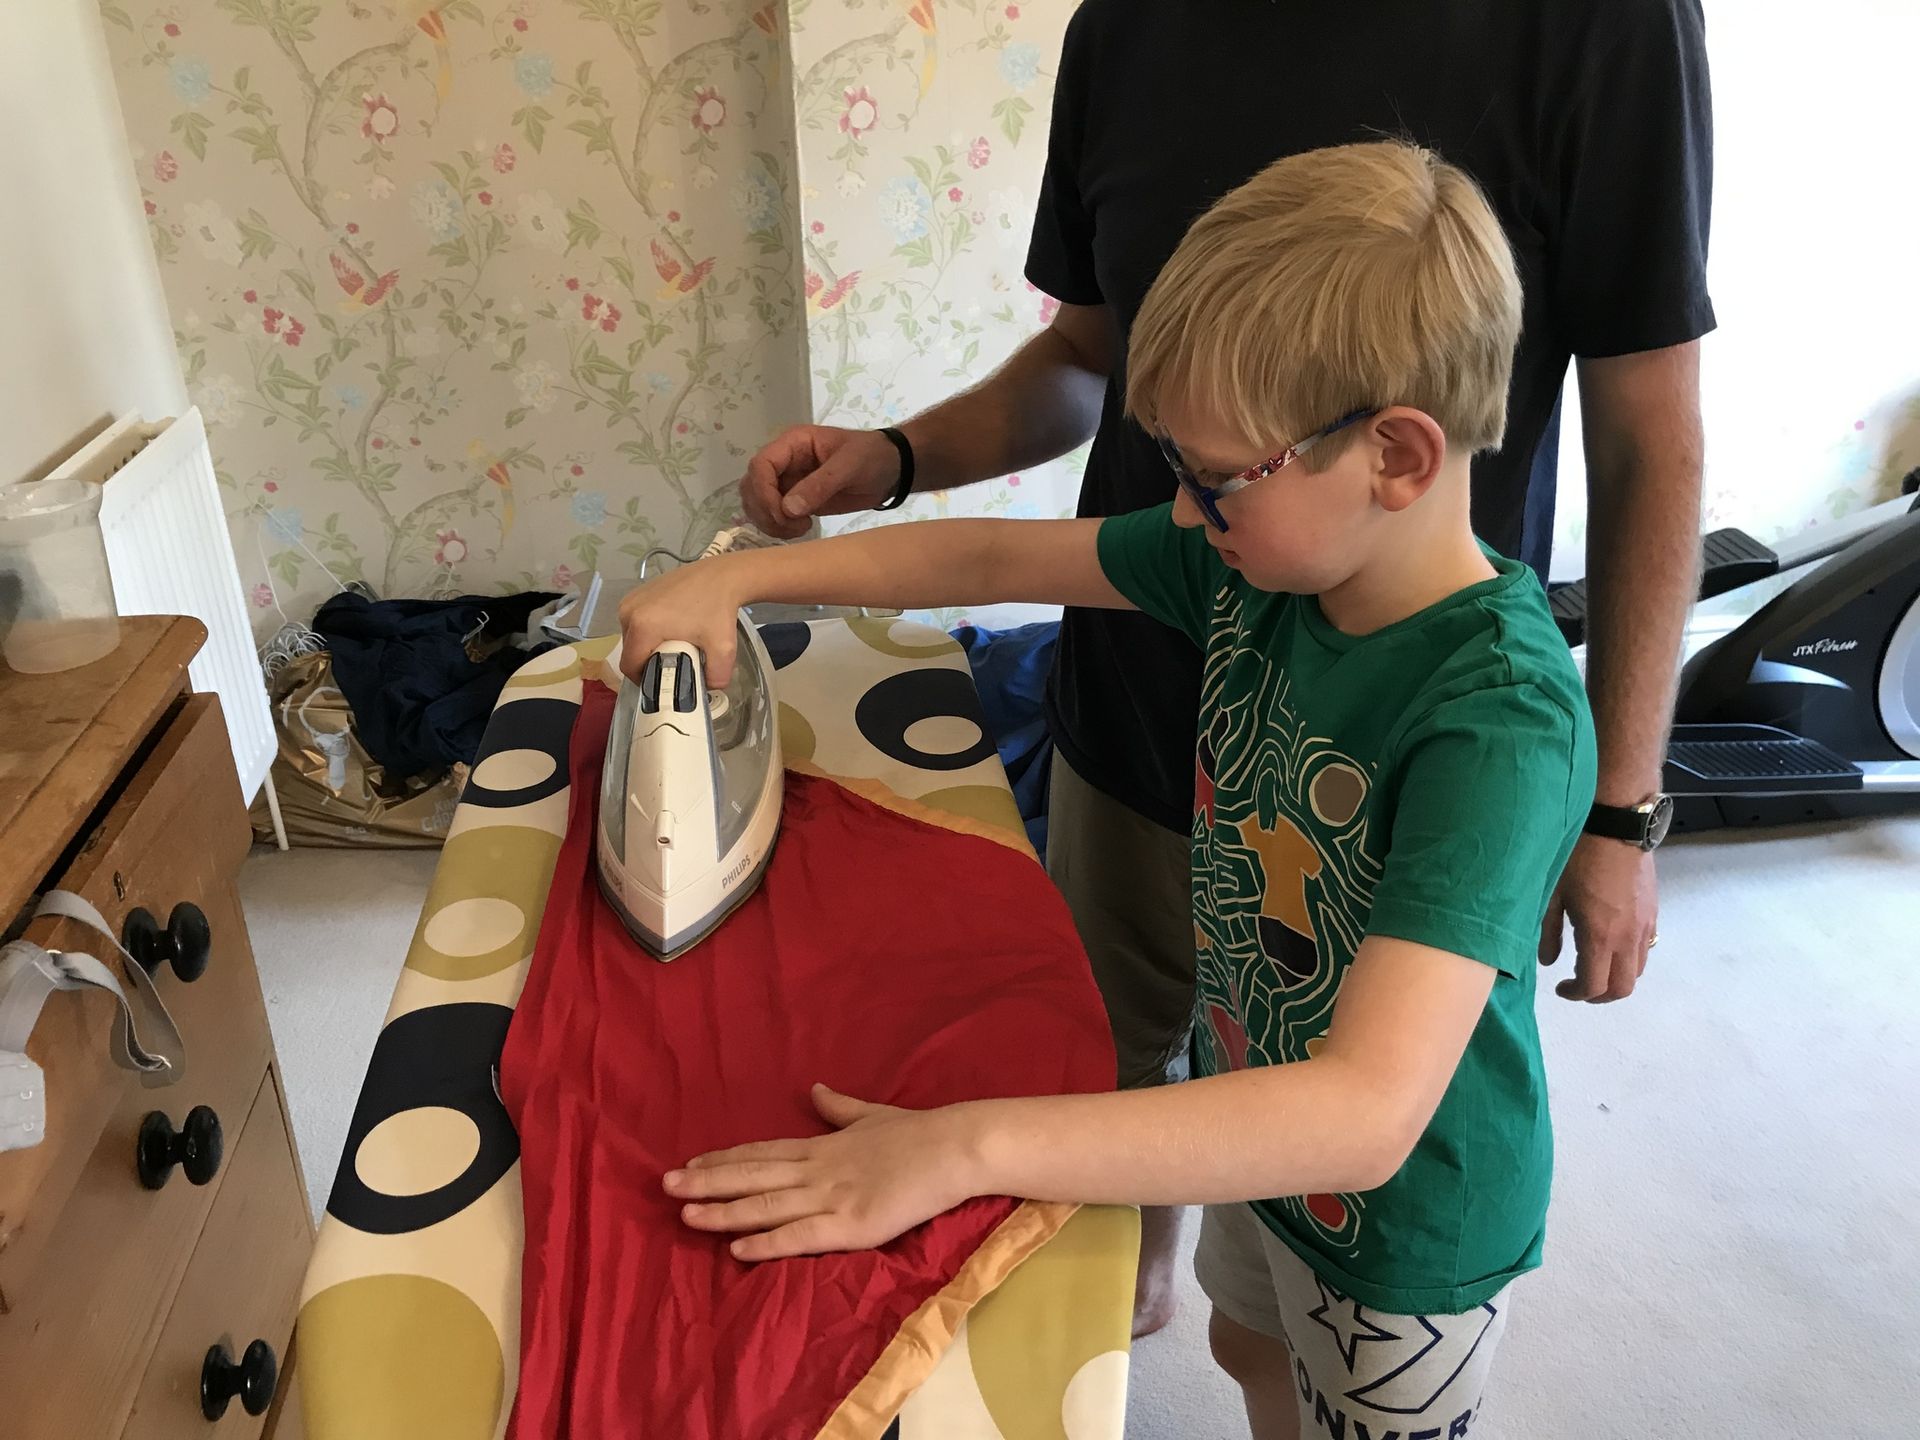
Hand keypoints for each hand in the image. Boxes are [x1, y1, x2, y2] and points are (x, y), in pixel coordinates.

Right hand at [615, 555, 748, 684]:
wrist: (721, 576)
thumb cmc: (719, 610)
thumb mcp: (723, 649)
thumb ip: (716, 678)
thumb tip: (708, 690)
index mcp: (643, 626)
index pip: (630, 666)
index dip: (644, 680)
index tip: (664, 681)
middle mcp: (629, 611)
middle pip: (630, 652)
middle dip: (648, 662)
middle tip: (673, 662)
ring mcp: (631, 599)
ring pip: (631, 637)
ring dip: (647, 646)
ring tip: (673, 644)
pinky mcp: (636, 593)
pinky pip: (634, 622)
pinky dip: (648, 630)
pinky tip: (670, 628)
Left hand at [663, 1084, 981, 1260]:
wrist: (955, 1148)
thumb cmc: (919, 1133)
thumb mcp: (872, 1114)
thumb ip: (840, 1108)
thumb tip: (816, 1089)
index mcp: (823, 1146)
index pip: (762, 1152)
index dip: (725, 1159)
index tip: (689, 1162)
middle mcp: (819, 1169)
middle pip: (754, 1176)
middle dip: (709, 1181)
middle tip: (666, 1185)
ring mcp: (833, 1198)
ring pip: (768, 1205)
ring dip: (724, 1211)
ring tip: (687, 1214)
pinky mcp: (852, 1225)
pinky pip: (801, 1235)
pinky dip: (767, 1242)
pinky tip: (738, 1248)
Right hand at [739, 425, 901, 538]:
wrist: (890, 471)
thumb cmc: (872, 457)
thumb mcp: (850, 465)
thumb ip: (821, 484)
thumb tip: (788, 508)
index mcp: (793, 443)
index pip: (760, 465)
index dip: (763, 491)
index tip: (782, 514)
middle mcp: (783, 462)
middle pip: (752, 486)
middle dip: (765, 510)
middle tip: (793, 526)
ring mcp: (786, 483)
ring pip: (757, 504)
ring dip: (769, 522)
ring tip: (799, 529)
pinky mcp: (793, 502)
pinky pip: (772, 516)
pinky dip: (778, 528)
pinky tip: (800, 530)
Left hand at [1538, 835, 1657, 1001]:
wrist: (1617, 826)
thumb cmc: (1578, 857)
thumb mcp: (1553, 895)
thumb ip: (1549, 933)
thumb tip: (1548, 961)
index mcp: (1599, 936)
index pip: (1593, 986)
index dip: (1575, 994)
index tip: (1560, 988)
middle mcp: (1628, 938)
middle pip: (1622, 988)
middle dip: (1599, 996)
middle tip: (1578, 986)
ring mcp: (1645, 926)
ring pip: (1637, 971)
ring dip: (1616, 978)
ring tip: (1594, 967)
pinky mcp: (1654, 914)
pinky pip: (1646, 949)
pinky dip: (1629, 959)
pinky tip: (1610, 945)